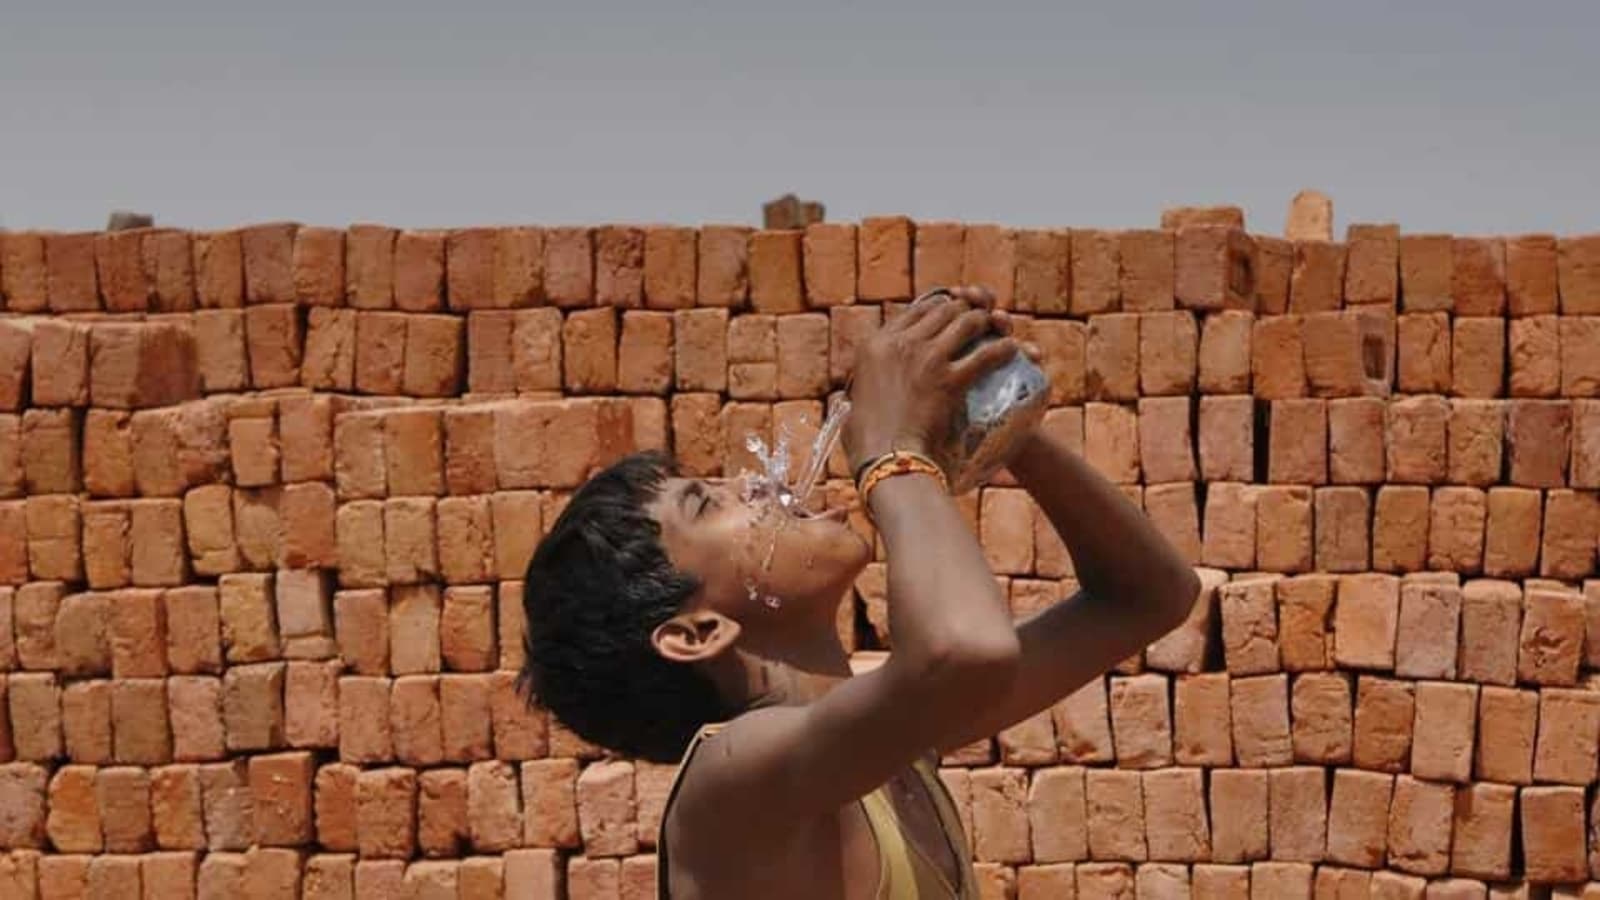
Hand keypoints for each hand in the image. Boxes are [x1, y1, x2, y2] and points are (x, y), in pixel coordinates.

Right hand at [842, 286, 1021, 473]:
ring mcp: (927, 358)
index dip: (938, 309)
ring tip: (996, 329)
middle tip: (977, 321)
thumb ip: (864, 381)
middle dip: (964, 311)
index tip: (949, 315)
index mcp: (874, 344)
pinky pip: (986, 354)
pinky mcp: (950, 379)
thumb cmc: (866, 438)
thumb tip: (858, 387)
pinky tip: (1011, 349)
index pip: (914, 310)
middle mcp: (900, 343)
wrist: (885, 457)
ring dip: (984, 323)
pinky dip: (1002, 349)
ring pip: (967, 323)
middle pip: (943, 310)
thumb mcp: (857, 396)